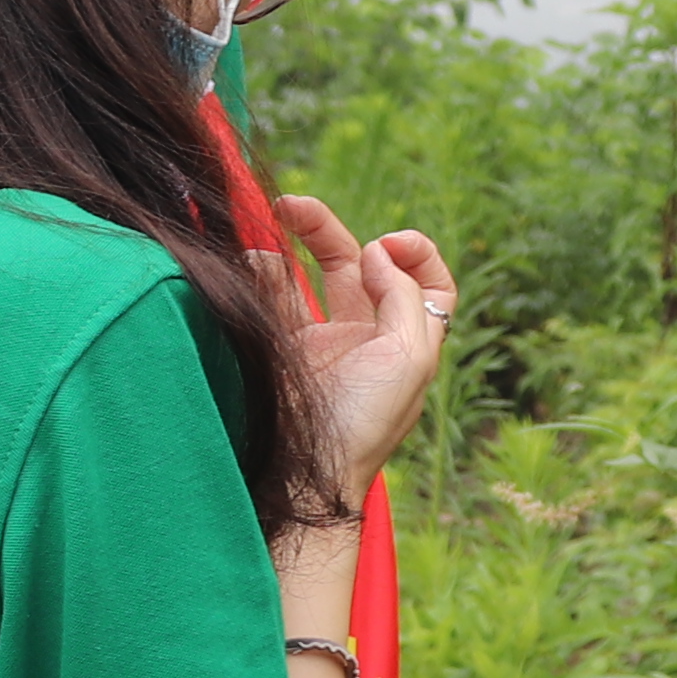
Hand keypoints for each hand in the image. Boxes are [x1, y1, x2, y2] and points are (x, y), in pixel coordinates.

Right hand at [265, 192, 454, 477]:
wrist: (309, 471)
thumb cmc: (367, 423)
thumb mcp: (410, 359)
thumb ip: (404, 297)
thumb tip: (377, 251)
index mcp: (408, 339)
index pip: (427, 281)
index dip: (413, 252)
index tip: (384, 244)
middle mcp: (366, 335)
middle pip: (357, 264)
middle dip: (325, 229)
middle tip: (291, 205)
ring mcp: (321, 342)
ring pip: (304, 275)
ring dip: (284, 247)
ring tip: (266, 233)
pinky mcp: (281, 349)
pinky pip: (270, 299)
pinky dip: (259, 274)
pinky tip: (249, 263)